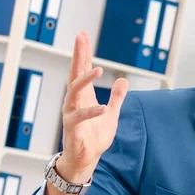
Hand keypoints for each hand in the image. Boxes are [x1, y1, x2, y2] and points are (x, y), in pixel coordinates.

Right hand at [59, 31, 128, 180]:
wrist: (86, 159)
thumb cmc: (95, 136)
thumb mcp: (111, 114)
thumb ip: (117, 97)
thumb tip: (123, 80)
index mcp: (84, 97)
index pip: (82, 70)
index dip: (83, 53)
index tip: (83, 35)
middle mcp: (74, 101)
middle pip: (75, 74)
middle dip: (78, 56)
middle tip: (81, 38)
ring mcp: (71, 113)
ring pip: (74, 91)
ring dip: (85, 80)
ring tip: (98, 69)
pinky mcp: (72, 128)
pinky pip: (79, 117)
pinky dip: (92, 112)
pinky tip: (103, 107)